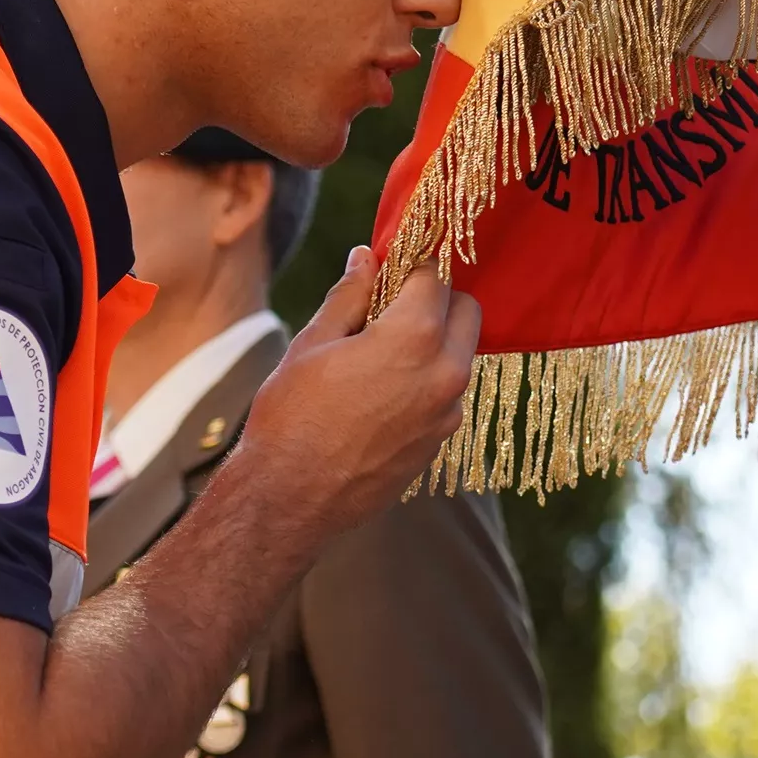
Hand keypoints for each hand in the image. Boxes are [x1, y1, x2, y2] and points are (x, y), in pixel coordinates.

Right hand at [230, 247, 478, 534]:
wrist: (290, 499)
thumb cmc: (292, 416)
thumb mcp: (313, 344)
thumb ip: (349, 296)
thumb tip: (366, 259)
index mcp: (414, 338)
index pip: (435, 276)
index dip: (410, 266)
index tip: (389, 269)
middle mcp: (445, 374)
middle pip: (467, 312)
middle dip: (437, 300)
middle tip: (391, 309)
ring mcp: (446, 414)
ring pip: (460, 356)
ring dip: (434, 344)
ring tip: (379, 358)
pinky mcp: (438, 445)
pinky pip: (445, 396)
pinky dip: (425, 383)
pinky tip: (380, 397)